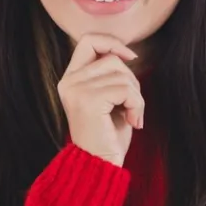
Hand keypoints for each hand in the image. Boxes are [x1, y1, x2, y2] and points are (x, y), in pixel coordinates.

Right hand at [58, 33, 144, 166]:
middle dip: (131, 81)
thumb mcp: (108, 98)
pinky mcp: (89, 100)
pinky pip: (126, 90)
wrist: (99, 165)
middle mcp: (69, 81)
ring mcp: (77, 90)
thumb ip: (110, 75)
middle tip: (132, 106)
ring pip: (122, 74)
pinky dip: (137, 105)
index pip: (89, 40)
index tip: (131, 58)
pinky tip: (133, 122)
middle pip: (112, 58)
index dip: (112, 43)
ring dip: (136, 96)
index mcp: (70, 78)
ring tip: (132, 116)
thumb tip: (127, 53)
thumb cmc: (108, 135)